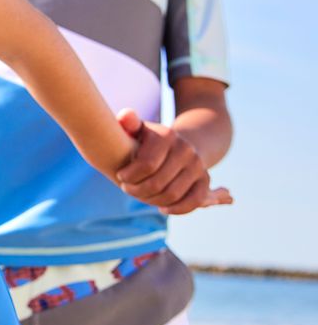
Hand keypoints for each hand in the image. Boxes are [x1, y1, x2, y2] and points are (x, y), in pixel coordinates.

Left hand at [115, 109, 232, 214]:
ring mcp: (197, 165)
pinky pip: (194, 201)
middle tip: (126, 188)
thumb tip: (125, 115)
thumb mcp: (138, 129)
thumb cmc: (149, 140)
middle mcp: (185, 149)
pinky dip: (177, 209)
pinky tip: (162, 208)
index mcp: (167, 136)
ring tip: (140, 196)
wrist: (179, 145)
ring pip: (173, 194)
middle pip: (158, 182)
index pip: (147, 164)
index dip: (130, 175)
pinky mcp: (205, 180)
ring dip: (153, 200)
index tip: (120, 176)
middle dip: (138, 190)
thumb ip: (128, 122)